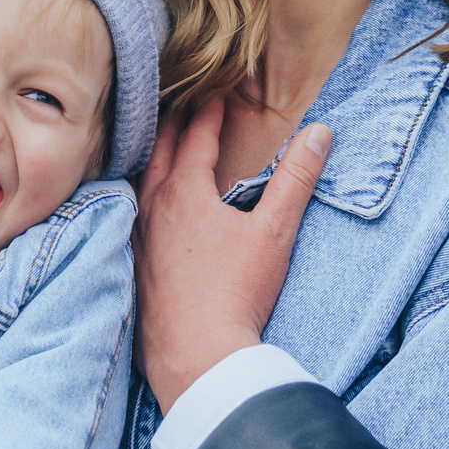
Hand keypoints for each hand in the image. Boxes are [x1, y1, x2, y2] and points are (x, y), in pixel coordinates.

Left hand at [135, 98, 329, 410]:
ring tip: (159, 144)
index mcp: (184, 192)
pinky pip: (128, 214)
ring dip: (151, 156)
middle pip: (157, 150)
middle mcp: (152, 208)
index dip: (209, 111)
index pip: (195, 136)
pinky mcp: (130, 265)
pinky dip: (138, 194)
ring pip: (138, 181)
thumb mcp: (275, 232)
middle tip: (182, 103)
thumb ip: (297, 178)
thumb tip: (319, 132)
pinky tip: (144, 207)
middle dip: (172, 122)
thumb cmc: (237, 293)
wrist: (198, 357)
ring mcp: (135, 237)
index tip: (219, 92)